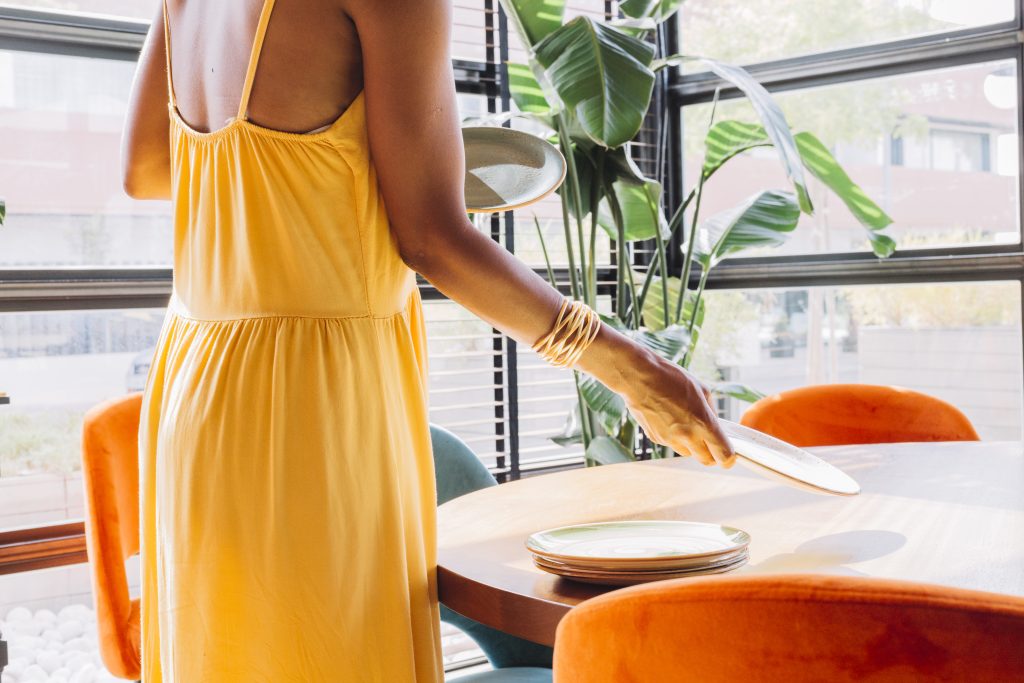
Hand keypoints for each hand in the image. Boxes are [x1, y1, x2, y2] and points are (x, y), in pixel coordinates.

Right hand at [620, 354, 735, 467]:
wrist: (639, 377)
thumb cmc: (671, 378)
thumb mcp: (702, 389)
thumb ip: (711, 412)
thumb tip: (715, 425)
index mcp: (703, 422)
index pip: (723, 455)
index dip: (728, 458)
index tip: (729, 455)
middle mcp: (687, 435)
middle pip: (706, 460)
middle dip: (712, 454)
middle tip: (711, 443)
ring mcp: (669, 439)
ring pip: (688, 453)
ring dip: (692, 446)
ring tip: (686, 424)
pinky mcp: (655, 438)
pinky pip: (671, 444)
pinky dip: (675, 437)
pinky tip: (669, 418)